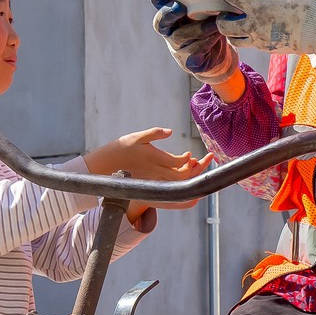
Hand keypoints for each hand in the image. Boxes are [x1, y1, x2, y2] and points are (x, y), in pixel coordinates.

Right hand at [85, 128, 205, 189]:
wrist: (108, 164)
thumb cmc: (122, 148)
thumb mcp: (137, 136)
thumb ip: (154, 133)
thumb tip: (170, 131)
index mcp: (154, 158)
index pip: (178, 162)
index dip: (187, 159)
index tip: (190, 154)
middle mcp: (156, 171)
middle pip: (182, 175)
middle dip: (196, 169)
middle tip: (207, 160)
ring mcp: (155, 177)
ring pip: (178, 181)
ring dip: (191, 174)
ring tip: (198, 165)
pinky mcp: (153, 181)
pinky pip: (172, 183)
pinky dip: (182, 179)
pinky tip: (186, 171)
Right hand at [144, 0, 237, 83]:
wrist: (218, 57)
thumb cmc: (210, 24)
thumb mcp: (207, 8)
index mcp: (171, 13)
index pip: (158, 0)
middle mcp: (170, 30)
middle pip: (161, 22)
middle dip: (169, 13)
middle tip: (180, 7)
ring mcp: (178, 48)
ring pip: (183, 36)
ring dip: (200, 28)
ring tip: (216, 21)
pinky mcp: (190, 63)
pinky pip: (196, 52)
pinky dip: (208, 43)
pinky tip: (219, 35)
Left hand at [196, 0, 315, 64]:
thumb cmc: (314, 6)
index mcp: (259, 8)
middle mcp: (255, 28)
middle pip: (224, 26)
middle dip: (220, 17)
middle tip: (224, 7)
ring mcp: (262, 42)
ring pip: (235, 40)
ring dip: (231, 30)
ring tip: (237, 18)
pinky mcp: (271, 49)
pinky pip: (250, 45)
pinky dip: (246, 36)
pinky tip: (254, 26)